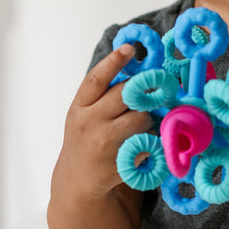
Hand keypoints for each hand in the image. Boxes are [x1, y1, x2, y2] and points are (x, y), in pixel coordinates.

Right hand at [56, 44, 152, 200]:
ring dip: (147, 119)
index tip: (129, 48)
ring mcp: (105, 144)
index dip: (113, 61)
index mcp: (79, 107)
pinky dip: (150, 140)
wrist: (77, 179)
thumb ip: (101, 95)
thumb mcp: (83, 114)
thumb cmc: (86, 138)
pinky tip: (142, 144)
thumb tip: (134, 70)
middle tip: (151, 91)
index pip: (96, 80)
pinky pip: (148, 141)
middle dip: (141, 92)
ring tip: (140, 126)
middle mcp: (89, 123)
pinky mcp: (121, 161)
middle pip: (124, 95)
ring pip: (141, 118)